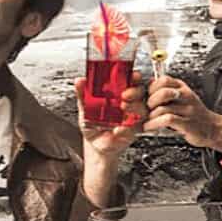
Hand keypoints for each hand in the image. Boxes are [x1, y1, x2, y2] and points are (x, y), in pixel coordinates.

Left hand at [75, 74, 144, 206]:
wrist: (94, 146)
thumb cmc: (92, 125)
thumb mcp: (84, 109)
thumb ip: (83, 95)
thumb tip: (79, 81)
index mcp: (118, 94)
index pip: (130, 81)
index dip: (134, 77)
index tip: (133, 75)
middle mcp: (128, 103)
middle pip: (139, 92)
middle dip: (134, 91)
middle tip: (125, 94)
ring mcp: (132, 117)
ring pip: (141, 108)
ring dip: (134, 107)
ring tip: (123, 108)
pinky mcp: (133, 131)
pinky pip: (135, 128)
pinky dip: (127, 128)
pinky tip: (118, 129)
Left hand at [144, 76, 221, 152]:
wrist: (213, 128)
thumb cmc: (195, 114)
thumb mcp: (183, 98)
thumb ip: (168, 91)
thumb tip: (149, 83)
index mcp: (183, 88)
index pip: (164, 80)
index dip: (152, 87)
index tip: (147, 95)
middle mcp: (186, 97)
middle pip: (163, 92)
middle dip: (150, 102)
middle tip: (147, 109)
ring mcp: (188, 110)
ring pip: (163, 108)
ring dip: (151, 116)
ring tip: (148, 120)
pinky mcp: (187, 124)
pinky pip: (167, 120)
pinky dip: (154, 124)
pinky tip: (150, 126)